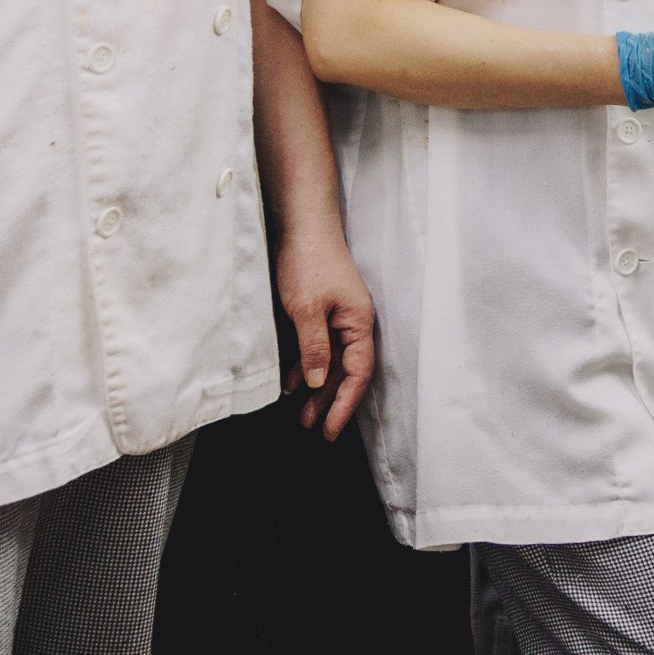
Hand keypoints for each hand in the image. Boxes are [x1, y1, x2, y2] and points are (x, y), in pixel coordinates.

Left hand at [270, 221, 376, 436]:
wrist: (303, 225)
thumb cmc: (308, 263)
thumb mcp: (307, 310)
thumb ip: (314, 347)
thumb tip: (320, 383)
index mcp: (358, 323)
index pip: (358, 372)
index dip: (345, 403)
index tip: (330, 429)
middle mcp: (353, 323)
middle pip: (347, 371)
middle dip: (331, 401)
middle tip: (314, 428)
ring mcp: (339, 317)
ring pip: (333, 361)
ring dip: (319, 387)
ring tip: (303, 413)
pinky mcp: (323, 311)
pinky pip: (320, 347)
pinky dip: (308, 366)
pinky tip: (295, 382)